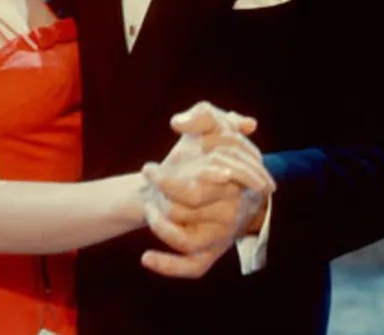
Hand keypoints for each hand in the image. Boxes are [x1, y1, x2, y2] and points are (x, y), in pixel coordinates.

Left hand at [140, 102, 274, 277]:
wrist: (216, 183)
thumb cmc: (211, 150)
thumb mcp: (211, 126)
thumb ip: (202, 116)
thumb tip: (178, 122)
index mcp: (238, 179)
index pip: (213, 178)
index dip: (179, 177)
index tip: (148, 169)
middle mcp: (234, 211)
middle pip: (195, 205)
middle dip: (164, 191)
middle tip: (145, 175)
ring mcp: (221, 235)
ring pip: (189, 241)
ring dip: (161, 227)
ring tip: (146, 209)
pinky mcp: (209, 254)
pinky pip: (192, 268)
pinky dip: (169, 266)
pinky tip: (145, 257)